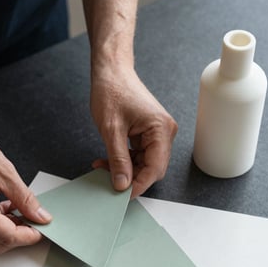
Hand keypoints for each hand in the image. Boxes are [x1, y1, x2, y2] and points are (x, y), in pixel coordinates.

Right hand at [0, 127, 51, 252]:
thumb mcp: (6, 173)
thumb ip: (26, 199)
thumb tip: (40, 216)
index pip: (7, 236)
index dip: (29, 236)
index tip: (42, 228)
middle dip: (20, 236)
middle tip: (34, 221)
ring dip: (8, 230)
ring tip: (20, 211)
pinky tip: (6, 208)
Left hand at [90, 67, 177, 196]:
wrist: (111, 71)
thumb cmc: (112, 91)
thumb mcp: (111, 130)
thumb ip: (118, 160)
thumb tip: (122, 184)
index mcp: (161, 129)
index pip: (155, 168)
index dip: (138, 185)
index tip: (122, 195)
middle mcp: (164, 132)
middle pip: (152, 169)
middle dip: (130, 178)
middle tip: (108, 181)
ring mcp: (157, 134)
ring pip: (144, 165)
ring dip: (125, 170)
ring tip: (103, 167)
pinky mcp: (148, 134)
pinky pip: (139, 156)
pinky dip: (124, 161)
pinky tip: (108, 161)